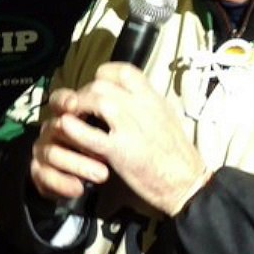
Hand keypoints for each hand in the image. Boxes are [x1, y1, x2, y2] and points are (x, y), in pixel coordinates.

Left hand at [31, 63, 209, 216]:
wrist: (186, 182)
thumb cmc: (177, 154)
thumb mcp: (166, 116)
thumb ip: (146, 102)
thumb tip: (128, 93)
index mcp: (153, 98)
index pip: (122, 71)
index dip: (104, 75)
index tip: (97, 85)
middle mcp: (141, 107)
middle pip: (102, 84)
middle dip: (85, 92)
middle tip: (80, 106)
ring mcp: (130, 127)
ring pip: (96, 100)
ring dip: (78, 106)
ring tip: (73, 116)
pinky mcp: (120, 151)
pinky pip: (91, 135)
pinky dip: (75, 129)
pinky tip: (66, 128)